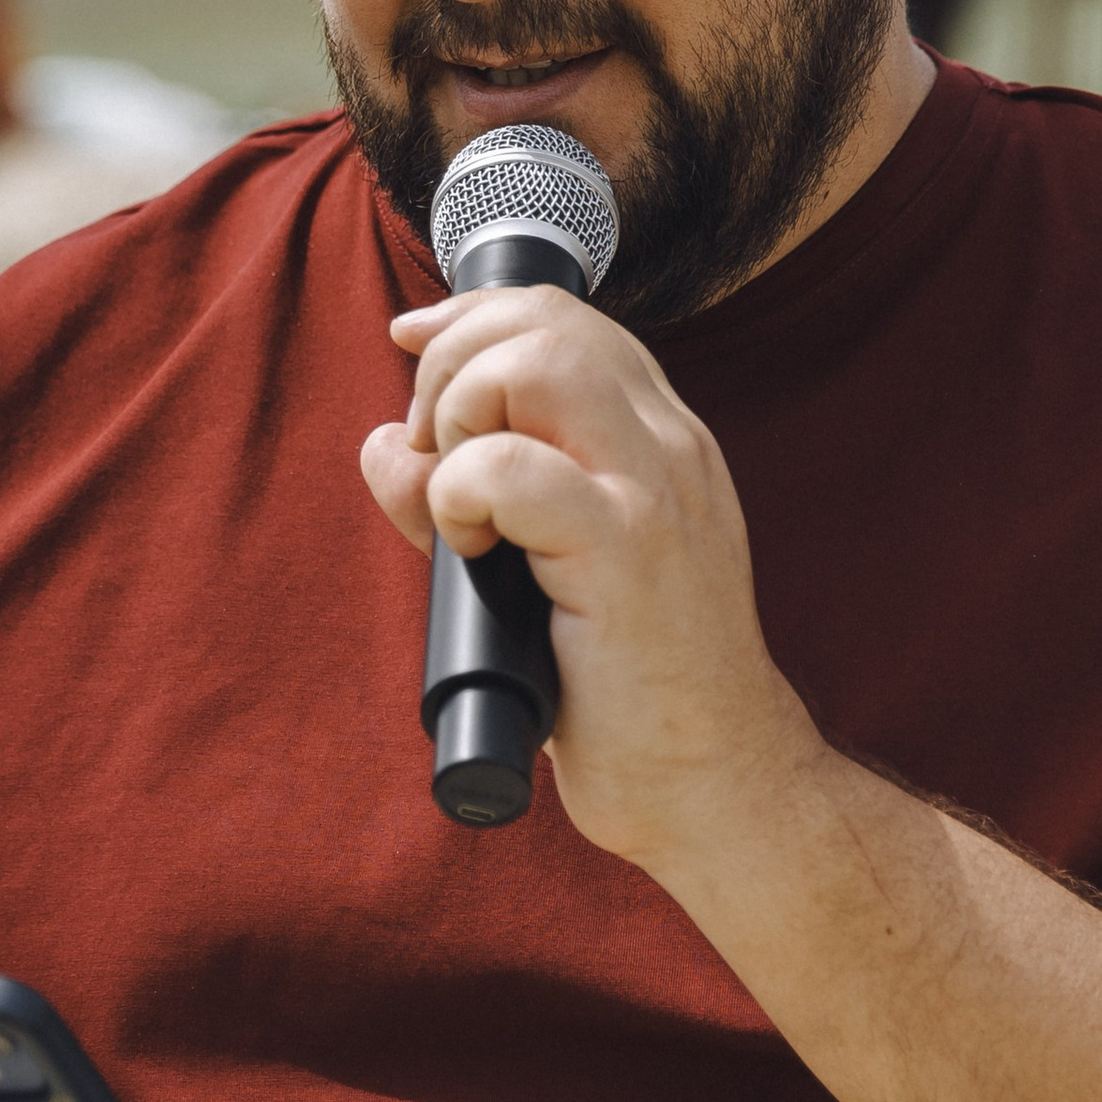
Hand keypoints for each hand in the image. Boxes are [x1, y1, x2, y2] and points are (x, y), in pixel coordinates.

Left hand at [359, 287, 819, 877]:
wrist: (717, 785)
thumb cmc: (630, 690)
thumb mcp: (542, 571)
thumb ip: (468, 495)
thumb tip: (385, 445)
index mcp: (659, 441)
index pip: (564, 317)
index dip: (471, 317)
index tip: (414, 353)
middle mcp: (668, 448)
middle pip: (543, 321)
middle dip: (451, 365)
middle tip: (431, 455)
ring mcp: (653, 495)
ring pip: (534, 364)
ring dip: (458, 415)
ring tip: (458, 499)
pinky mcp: (625, 554)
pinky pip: (509, 469)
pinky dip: (459, 494)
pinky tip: (473, 549)